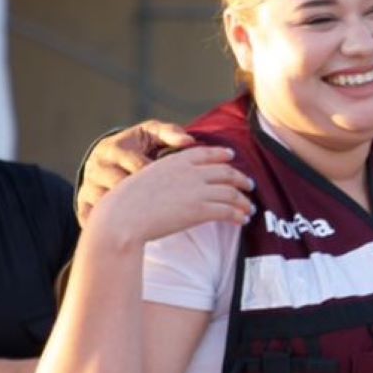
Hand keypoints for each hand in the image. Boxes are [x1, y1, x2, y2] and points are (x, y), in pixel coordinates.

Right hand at [78, 121, 248, 221]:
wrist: (122, 217)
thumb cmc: (127, 203)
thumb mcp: (146, 179)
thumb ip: (164, 178)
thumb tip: (173, 186)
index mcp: (176, 161)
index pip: (206, 153)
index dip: (222, 155)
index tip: (232, 157)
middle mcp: (190, 172)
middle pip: (225, 172)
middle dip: (241, 179)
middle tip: (250, 185)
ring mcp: (196, 190)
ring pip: (231, 192)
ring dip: (244, 201)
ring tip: (250, 208)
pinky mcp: (199, 210)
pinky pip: (227, 211)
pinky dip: (239, 215)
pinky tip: (243, 220)